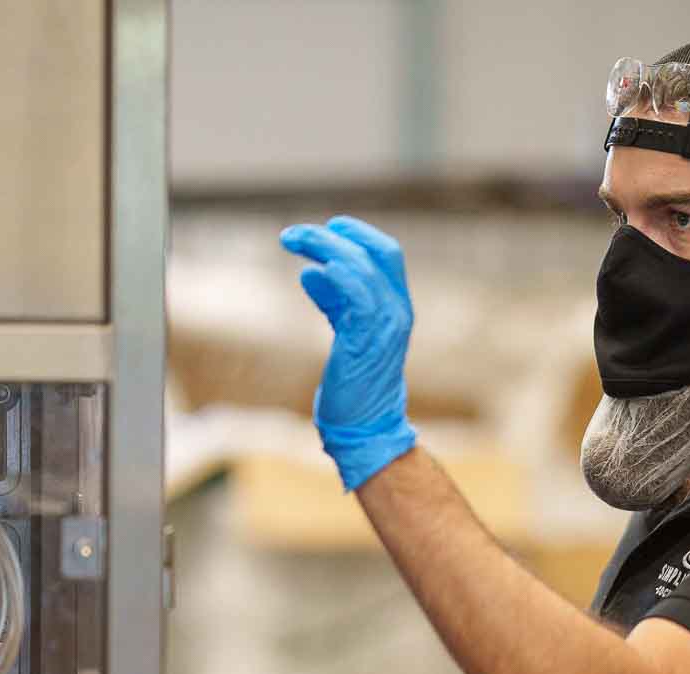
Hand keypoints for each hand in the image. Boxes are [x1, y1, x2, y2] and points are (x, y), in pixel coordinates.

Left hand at [279, 214, 416, 490]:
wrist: (366, 428)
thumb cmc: (354, 385)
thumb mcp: (346, 334)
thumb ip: (334, 303)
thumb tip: (310, 275)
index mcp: (397, 307)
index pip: (386, 253)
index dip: (357, 233)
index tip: (324, 228)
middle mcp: (397, 311)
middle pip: (377, 252)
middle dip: (336, 234)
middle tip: (295, 234)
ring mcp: (385, 326)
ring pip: (361, 267)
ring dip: (323, 248)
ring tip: (291, 242)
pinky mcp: (365, 342)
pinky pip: (356, 296)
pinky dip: (335, 276)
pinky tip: (311, 272)